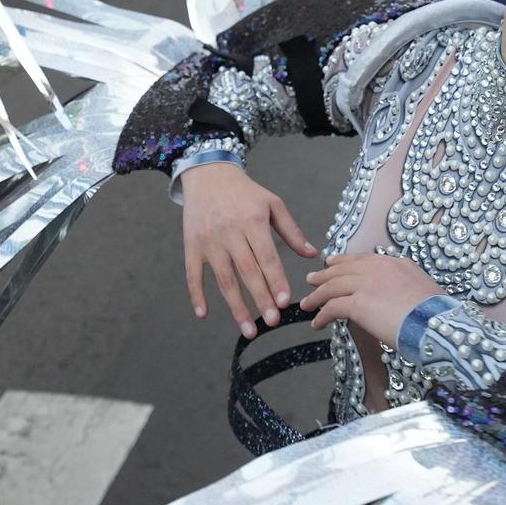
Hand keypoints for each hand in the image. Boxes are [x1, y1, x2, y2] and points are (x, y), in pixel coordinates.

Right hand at [180, 162, 318, 338]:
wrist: (208, 174)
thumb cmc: (245, 192)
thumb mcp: (272, 203)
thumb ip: (291, 231)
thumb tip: (312, 255)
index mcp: (253, 221)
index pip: (267, 256)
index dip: (276, 280)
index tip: (285, 302)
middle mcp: (230, 232)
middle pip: (247, 271)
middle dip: (261, 299)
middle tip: (273, 322)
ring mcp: (209, 241)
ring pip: (223, 279)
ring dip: (236, 306)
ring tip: (249, 330)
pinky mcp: (192, 245)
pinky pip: (193, 274)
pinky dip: (196, 295)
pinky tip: (203, 314)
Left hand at [301, 252, 443, 347]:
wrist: (435, 324)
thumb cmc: (435, 314)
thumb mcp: (421, 287)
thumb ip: (403, 283)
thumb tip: (394, 292)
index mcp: (393, 262)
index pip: (360, 259)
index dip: (342, 262)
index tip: (330, 263)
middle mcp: (377, 268)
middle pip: (342, 269)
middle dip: (324, 276)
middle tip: (311, 281)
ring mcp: (366, 284)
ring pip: (332, 287)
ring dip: (317, 296)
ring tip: (307, 304)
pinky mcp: (358, 304)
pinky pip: (332, 308)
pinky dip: (322, 316)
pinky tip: (317, 324)